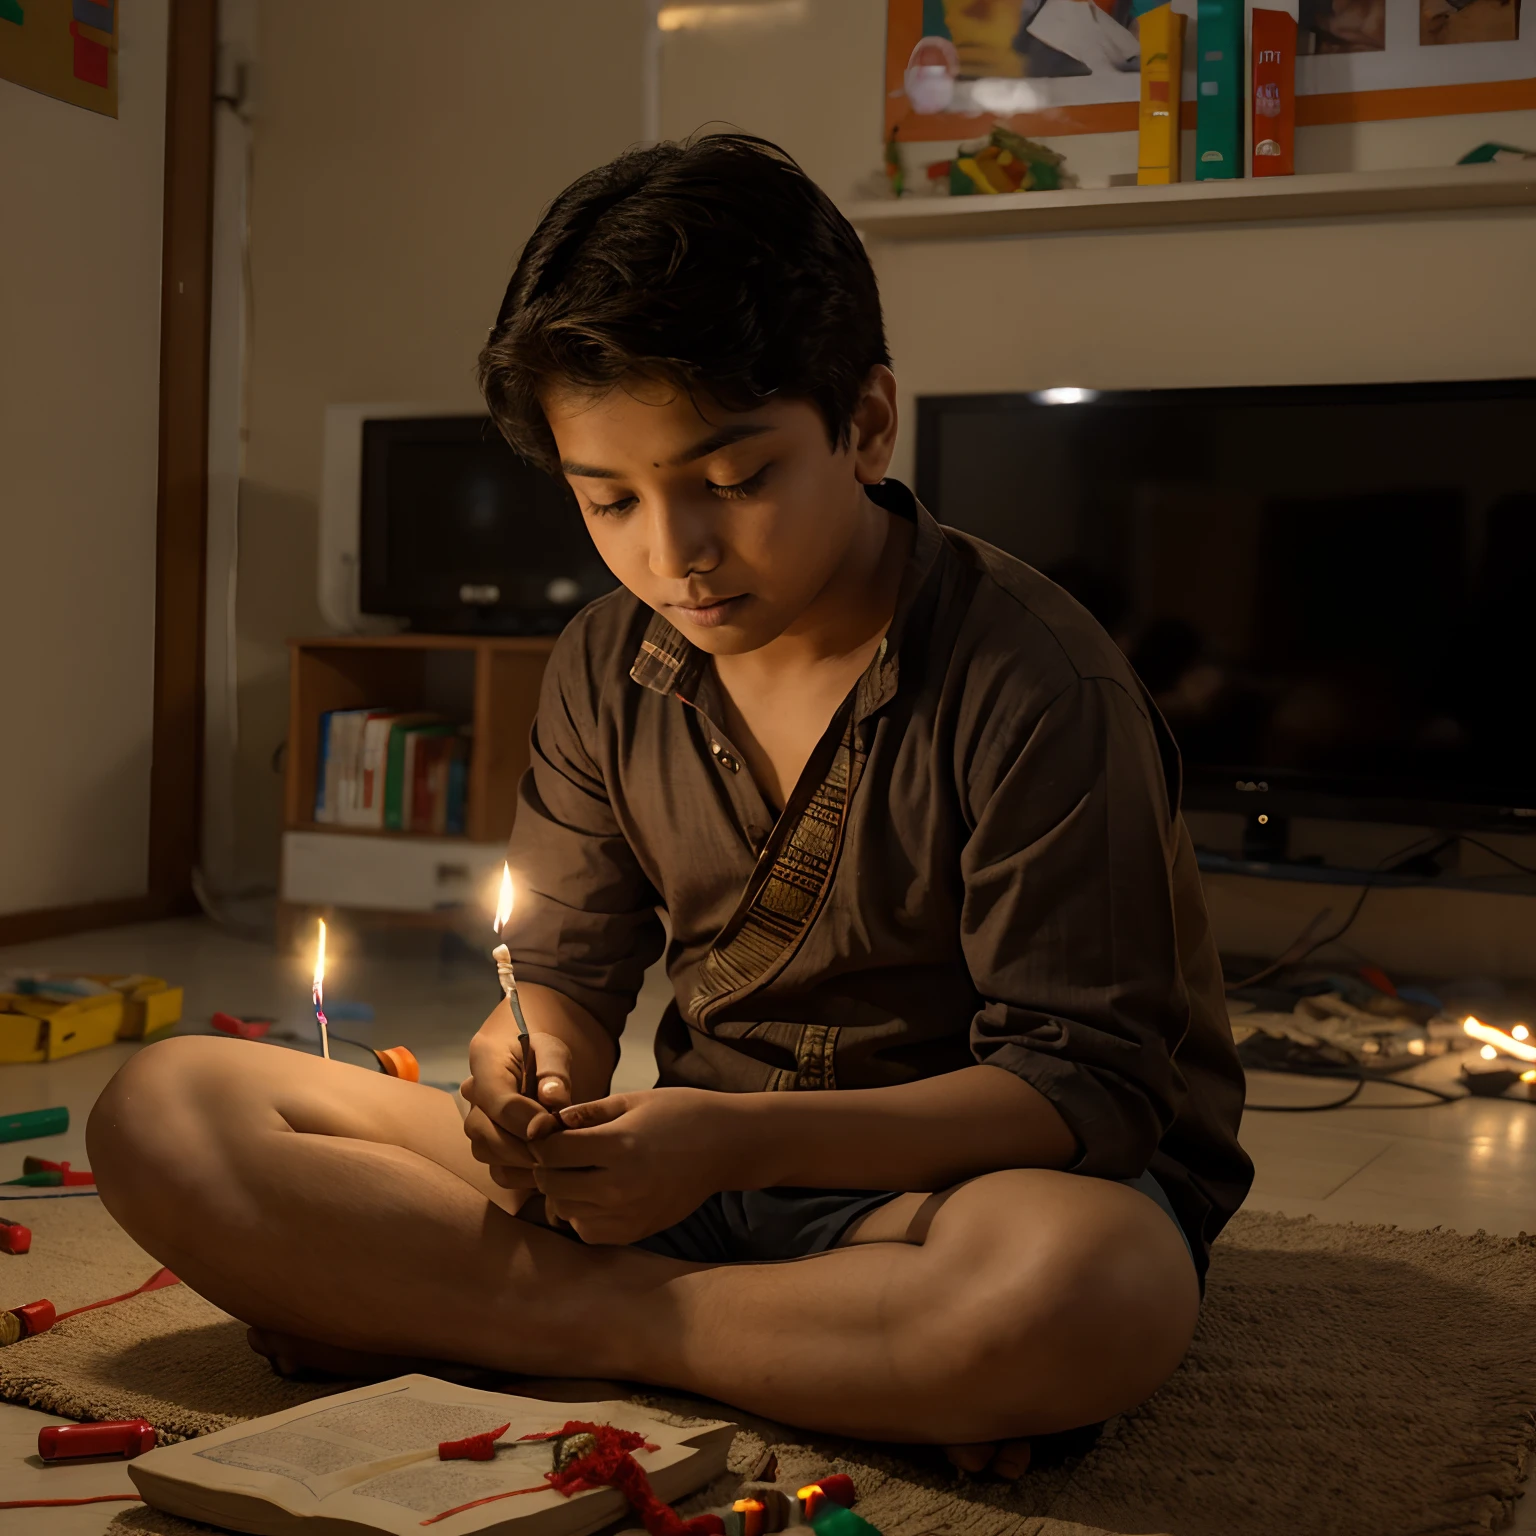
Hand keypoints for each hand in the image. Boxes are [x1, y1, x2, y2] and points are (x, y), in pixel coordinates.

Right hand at [460, 1027, 573, 1191]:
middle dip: (524, 1146)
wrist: (529, 1057)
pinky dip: (524, 1175)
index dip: (527, 1120)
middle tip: (559, 1146)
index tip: (554, 1125)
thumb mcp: (553, 1048)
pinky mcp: (487, 1145)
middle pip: (486, 1134)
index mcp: (485, 1062)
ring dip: (523, 1162)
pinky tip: (551, 1166)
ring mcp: (476, 1122)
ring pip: (488, 1155)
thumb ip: (554, 1069)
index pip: (499, 1102)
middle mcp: (472, 1096)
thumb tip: (553, 1098)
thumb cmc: (540, 1050)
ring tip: (557, 1154)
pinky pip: (498, 1172)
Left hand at [528, 1088, 738, 1245]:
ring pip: (565, 1210)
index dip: (544, 1140)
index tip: (551, 1133)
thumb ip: (588, 1113)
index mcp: (619, 1146)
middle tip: (560, 1152)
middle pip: (552, 1184)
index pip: (552, 1152)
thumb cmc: (680, 1114)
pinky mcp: (635, 1232)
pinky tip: (595, 1193)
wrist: (725, 1146)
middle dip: (548, 1167)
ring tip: (579, 1172)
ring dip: (562, 1191)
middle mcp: (620, 1186)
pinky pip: (587, 1231)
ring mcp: (628, 1214)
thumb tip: (549, 1123)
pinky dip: (581, 1214)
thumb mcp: (633, 1101)